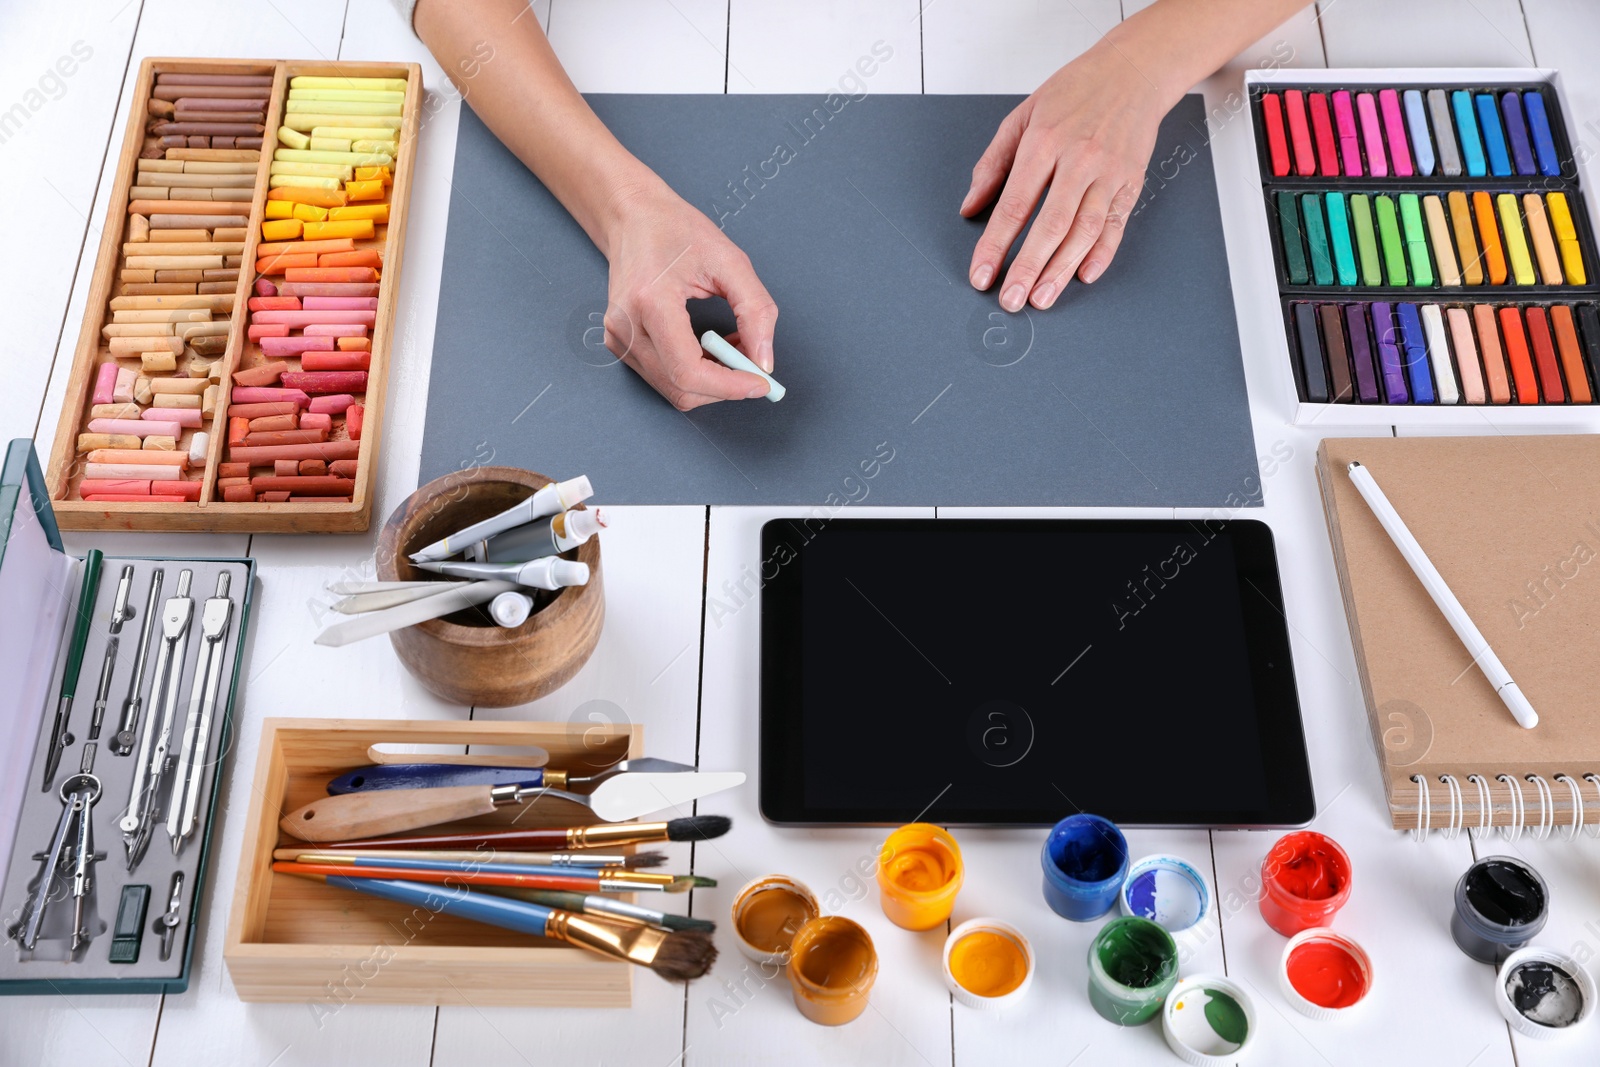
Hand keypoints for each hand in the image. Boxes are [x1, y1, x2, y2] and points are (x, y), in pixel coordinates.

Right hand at [602, 182, 777, 409]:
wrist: (633, 218)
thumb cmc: (676, 230)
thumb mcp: (730, 260)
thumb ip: (755, 310)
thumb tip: (764, 360)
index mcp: (650, 302)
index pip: (688, 371)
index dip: (730, 386)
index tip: (761, 382)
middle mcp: (626, 328)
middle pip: (681, 389)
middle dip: (725, 386)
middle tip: (753, 363)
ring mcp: (618, 340)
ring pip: (674, 390)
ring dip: (712, 381)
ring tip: (731, 345)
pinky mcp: (620, 346)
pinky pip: (664, 378)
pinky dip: (696, 374)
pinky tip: (708, 347)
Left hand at [962, 43, 1168, 310]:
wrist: (1133, 70)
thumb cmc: (1075, 91)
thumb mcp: (1022, 116)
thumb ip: (993, 164)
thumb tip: (971, 206)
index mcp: (1044, 142)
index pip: (1014, 205)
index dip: (995, 245)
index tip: (981, 274)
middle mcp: (1079, 160)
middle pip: (1050, 225)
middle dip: (1028, 268)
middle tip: (1011, 300)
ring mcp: (1109, 172)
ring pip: (1084, 231)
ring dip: (1061, 269)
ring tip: (1042, 298)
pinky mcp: (1131, 181)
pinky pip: (1116, 224)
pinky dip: (1102, 253)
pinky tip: (1084, 275)